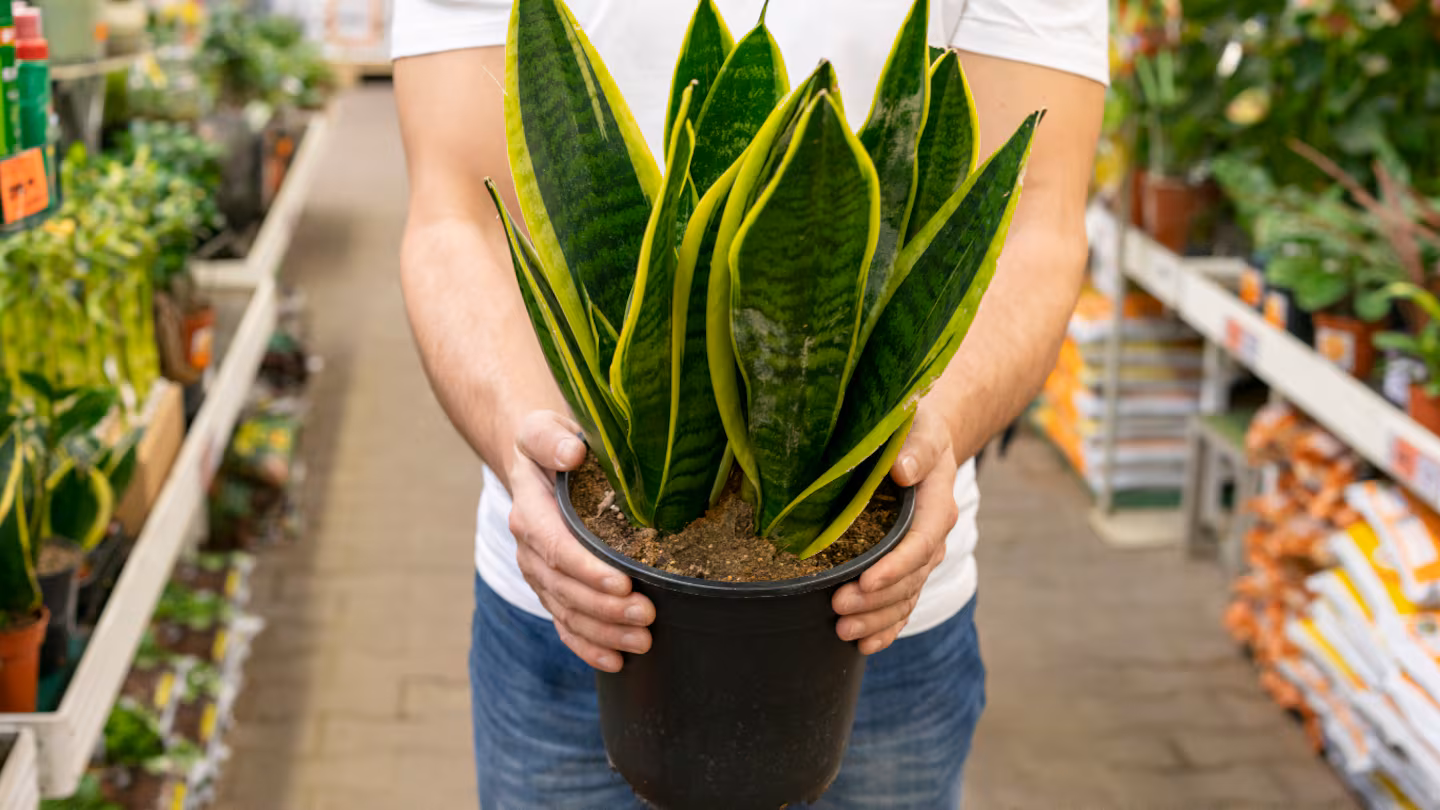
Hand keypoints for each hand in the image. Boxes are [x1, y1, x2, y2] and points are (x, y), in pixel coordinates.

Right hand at [507, 411, 654, 671]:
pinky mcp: (552, 589)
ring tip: (644, 642)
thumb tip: (573, 453)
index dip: (588, 570)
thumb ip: (551, 438)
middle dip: (605, 608)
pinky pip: (565, 624)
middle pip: (565, 588)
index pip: (557, 547)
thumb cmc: (550, 444)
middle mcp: (530, 548)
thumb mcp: (543, 428)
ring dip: (604, 632)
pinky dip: (588, 646)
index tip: (623, 582)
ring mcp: (540, 574)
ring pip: (567, 612)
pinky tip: (616, 662)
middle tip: (648, 616)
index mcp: (531, 512)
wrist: (535, 463)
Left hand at [833, 404, 959, 653]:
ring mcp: (919, 558)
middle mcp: (931, 538)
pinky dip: (886, 628)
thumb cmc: (915, 429)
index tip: (866, 580)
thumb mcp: (920, 429)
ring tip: (843, 631)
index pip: (920, 544)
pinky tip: (865, 646)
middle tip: (838, 608)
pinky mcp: (906, 568)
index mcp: (937, 507)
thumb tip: (902, 470)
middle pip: (909, 579)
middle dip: (875, 600)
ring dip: (876, 619)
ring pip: (904, 598)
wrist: (920, 440)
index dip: (895, 566)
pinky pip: (902, 605)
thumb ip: (916, 448)